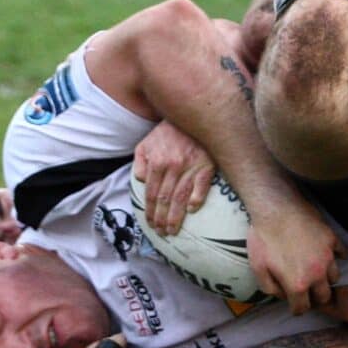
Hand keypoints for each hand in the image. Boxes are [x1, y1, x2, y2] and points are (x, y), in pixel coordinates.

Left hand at [134, 121, 215, 235]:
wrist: (191, 113)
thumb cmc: (167, 132)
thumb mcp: (146, 143)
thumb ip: (140, 162)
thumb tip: (142, 182)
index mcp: (157, 163)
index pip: (152, 194)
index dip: (151, 212)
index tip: (151, 225)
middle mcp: (172, 167)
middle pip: (166, 200)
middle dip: (162, 219)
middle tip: (162, 233)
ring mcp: (191, 166)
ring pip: (181, 197)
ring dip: (176, 217)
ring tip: (173, 230)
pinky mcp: (207, 165)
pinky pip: (202, 185)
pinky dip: (197, 198)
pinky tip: (192, 210)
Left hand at [246, 200, 345, 314]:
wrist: (275, 208)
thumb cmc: (263, 238)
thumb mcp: (258, 268)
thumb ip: (270, 289)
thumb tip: (282, 295)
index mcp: (297, 284)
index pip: (302, 308)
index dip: (297, 308)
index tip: (295, 304)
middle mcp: (317, 274)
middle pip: (324, 296)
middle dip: (315, 297)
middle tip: (307, 290)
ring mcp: (327, 256)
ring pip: (335, 276)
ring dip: (326, 278)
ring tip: (316, 271)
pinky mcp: (332, 239)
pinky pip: (342, 253)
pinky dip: (337, 256)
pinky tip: (328, 253)